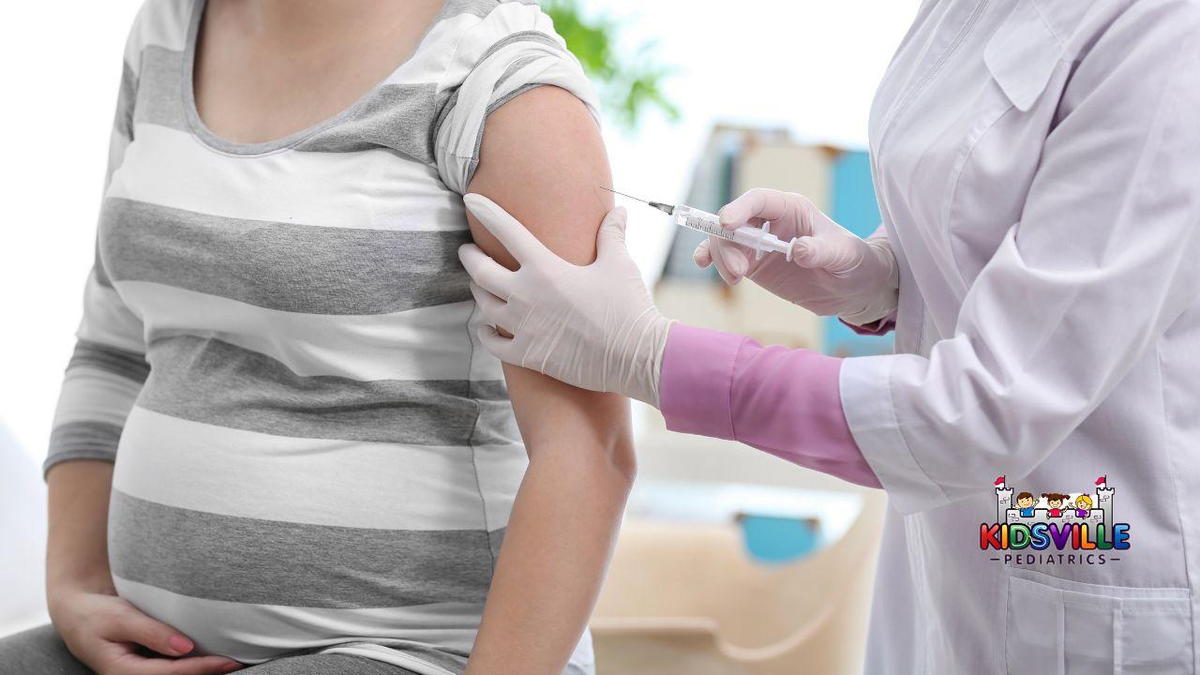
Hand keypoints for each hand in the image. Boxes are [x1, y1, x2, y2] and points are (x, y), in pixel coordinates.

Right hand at [49, 588, 241, 674]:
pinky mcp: (145, 667)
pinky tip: (214, 659)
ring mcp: (138, 674)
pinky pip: (172, 670)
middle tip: (240, 663)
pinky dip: (193, 665)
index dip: (200, 668)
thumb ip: (152, 632)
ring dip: (202, 672)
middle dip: (207, 674)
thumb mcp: (120, 618)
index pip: (170, 674)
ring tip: (234, 662)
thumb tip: (185, 648)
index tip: (227, 661)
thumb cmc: (96, 613)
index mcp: (121, 672)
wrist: (76, 612)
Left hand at [458, 194, 672, 406]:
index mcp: (545, 268)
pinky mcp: (527, 355)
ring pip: (483, 305)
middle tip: (467, 250)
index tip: (471, 200)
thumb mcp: (619, 264)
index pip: (507, 230)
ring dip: (478, 293)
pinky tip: (486, 328)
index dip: (486, 212)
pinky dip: (485, 332)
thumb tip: (619, 211)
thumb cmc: (628, 307)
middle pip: (481, 271)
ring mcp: (523, 327)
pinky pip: (492, 343)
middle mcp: (525, 295)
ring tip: (479, 286)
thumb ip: (611, 235)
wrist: (636, 356)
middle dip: (470, 257)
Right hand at [694, 188, 897, 324]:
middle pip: (735, 220)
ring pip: (725, 240)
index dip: (740, 208)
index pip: (760, 200)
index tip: (726, 223)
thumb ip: (822, 251)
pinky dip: (712, 259)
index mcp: (792, 208)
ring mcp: (759, 243)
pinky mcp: (754, 264)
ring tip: (735, 279)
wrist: (854, 288)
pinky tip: (705, 264)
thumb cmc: (854, 262)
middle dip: (727, 242)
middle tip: (737, 272)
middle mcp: (771, 221)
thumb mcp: (845, 255)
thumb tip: (798, 250)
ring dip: (721, 257)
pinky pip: (726, 256)